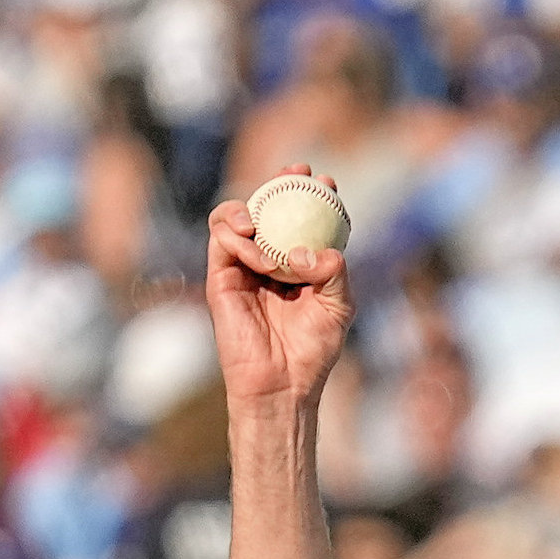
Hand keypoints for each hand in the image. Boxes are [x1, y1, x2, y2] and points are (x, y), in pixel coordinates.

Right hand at [206, 168, 353, 412]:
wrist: (284, 384)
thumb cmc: (313, 350)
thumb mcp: (338, 306)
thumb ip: (334, 272)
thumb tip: (311, 250)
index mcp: (297, 263)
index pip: (300, 219)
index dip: (310, 194)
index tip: (325, 182)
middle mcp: (267, 260)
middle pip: (265, 207)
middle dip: (280, 183)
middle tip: (297, 174)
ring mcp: (242, 267)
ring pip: (234, 217)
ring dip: (250, 212)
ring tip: (263, 228)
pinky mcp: (221, 279)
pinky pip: (222, 241)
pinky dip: (238, 238)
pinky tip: (258, 255)